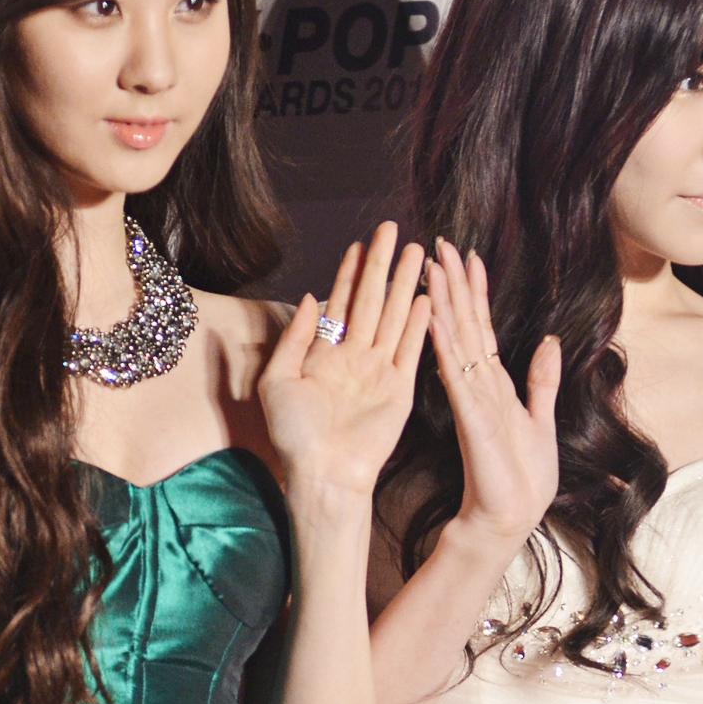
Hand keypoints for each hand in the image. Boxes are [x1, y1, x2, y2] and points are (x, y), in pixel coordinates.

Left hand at [258, 225, 430, 497]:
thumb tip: (309, 298)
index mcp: (324, 353)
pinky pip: (411, 349)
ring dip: (405, 284)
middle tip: (392, 230)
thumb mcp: (277, 380)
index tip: (360, 243)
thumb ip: (294, 338)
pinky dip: (418, 323)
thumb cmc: (293, 435)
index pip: (340, 302)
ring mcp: (379, 371)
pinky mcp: (400, 388)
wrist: (323, 473)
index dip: (350, 272)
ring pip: (394, 317)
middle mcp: (354, 357)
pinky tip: (426, 298)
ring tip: (416, 253)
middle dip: (382, 265)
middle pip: (371, 300)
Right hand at [428, 240, 559, 549]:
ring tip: (432, 265)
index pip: (482, 329)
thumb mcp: (542, 419)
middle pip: (463, 324)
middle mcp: (478, 385)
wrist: (509, 516)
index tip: (469, 257)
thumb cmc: (522, 476)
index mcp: (494, 384)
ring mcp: (470, 398)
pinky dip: (445, 343)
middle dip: (453, 283)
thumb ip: (543, 381)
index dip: (475, 292)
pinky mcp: (468, 415)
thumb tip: (550, 342)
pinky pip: (454, 372)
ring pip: (455, 339)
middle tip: (439, 243)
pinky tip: (435, 316)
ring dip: (445, 301)